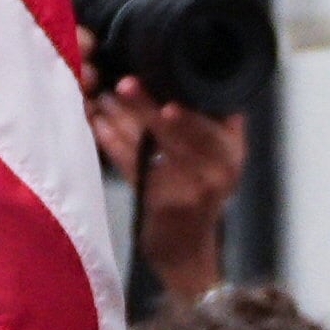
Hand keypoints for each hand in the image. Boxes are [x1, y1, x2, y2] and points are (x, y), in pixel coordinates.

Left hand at [89, 75, 245, 303]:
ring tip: (103, 97)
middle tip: (123, 83)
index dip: (187, 109)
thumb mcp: (223, 161)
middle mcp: (215, 174)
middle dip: (146, 105)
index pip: (208, 126)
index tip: (166, 99)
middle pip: (176, 132)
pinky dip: (113, 142)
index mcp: (231, 155)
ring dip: (121, 118)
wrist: (186, 248)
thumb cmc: (198, 195)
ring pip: (149, 145)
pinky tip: (99, 124)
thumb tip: (206, 81)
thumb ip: (221, 124)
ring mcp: (186, 190)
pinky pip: (131, 165)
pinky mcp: (157, 201)